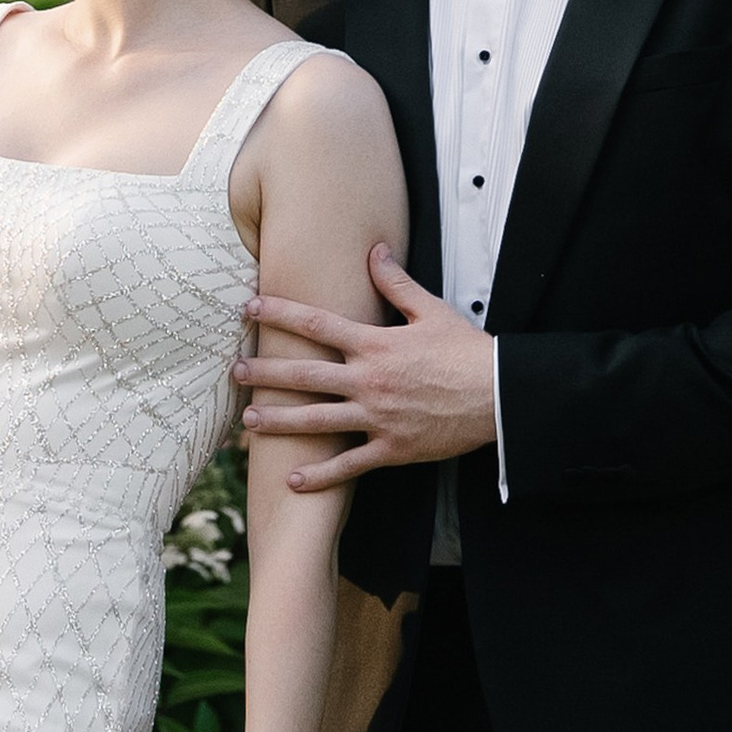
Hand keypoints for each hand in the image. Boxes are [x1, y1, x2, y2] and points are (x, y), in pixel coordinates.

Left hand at [234, 244, 494, 491]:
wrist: (497, 395)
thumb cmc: (466, 351)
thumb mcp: (431, 310)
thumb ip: (396, 283)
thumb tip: (374, 251)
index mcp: (376, 345)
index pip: (318, 325)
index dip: (281, 314)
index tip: (251, 307)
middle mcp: (369, 381)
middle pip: (306, 375)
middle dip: (267, 372)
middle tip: (234, 371)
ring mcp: (378, 417)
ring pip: (318, 421)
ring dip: (279, 421)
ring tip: (248, 420)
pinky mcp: (391, 448)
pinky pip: (349, 465)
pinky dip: (320, 475)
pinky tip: (292, 479)